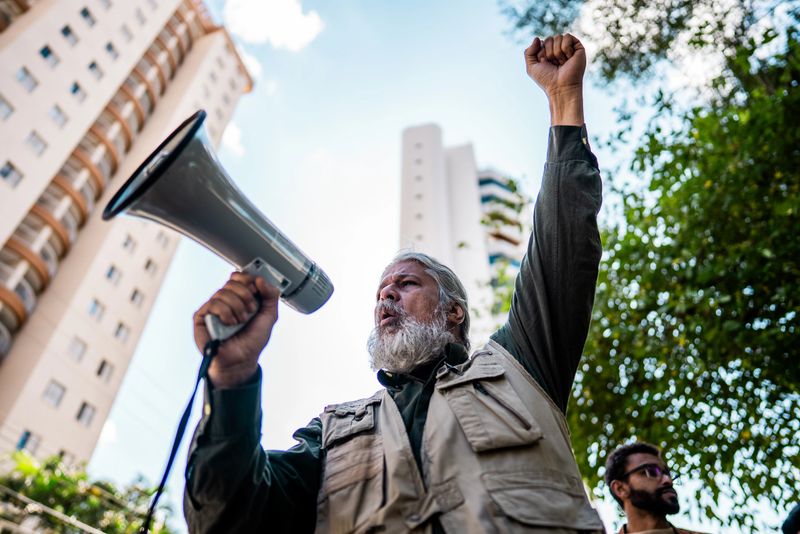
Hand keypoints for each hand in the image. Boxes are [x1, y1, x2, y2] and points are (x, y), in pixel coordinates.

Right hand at [193, 272, 279, 388]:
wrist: (241, 360)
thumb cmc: (252, 341)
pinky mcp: (201, 316)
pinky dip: (226, 313)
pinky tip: (229, 324)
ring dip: (237, 308)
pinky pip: (213, 303)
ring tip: (240, 322)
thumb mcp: (270, 316)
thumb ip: (271, 295)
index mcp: (240, 297)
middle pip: (232, 282)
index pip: (240, 277)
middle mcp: (226, 300)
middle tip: (250, 311)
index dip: (249, 280)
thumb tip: (260, 279)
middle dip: (246, 296)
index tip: (256, 291)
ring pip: (223, 292)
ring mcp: (213, 307)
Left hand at [524, 34, 585, 124]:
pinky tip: (568, 58)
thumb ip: (528, 52)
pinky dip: (565, 48)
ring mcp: (568, 48)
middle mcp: (558, 49)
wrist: (560, 87)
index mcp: (548, 53)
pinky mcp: (578, 47)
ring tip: (561, 63)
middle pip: (549, 39)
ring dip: (556, 52)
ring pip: (558, 37)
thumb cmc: (547, 79)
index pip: (541, 42)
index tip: (544, 64)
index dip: (540, 53)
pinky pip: (567, 36)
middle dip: (548, 52)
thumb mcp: (531, 67)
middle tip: (553, 64)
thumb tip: (537, 38)